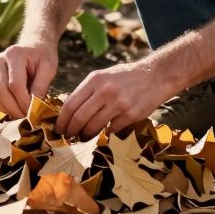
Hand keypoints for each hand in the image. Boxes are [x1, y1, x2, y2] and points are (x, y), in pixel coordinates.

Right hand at [0, 42, 58, 118]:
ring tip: (23, 114)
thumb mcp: (49, 68)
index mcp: (14, 55)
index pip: (15, 85)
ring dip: (8, 110)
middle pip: (0, 91)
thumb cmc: (43, 56)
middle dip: (14, 109)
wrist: (35, 45)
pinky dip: (3, 107)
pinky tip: (16, 108)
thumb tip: (33, 108)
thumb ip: (41, 87)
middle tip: (28, 117)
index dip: (24, 102)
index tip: (35, 112)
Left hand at [54, 57, 176, 138]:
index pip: (70, 104)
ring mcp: (118, 103)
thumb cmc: (125, 77)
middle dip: (71, 131)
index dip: (61, 121)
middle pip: (79, 118)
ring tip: (83, 137)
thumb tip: (69, 112)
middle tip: (69, 137)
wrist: (155, 76)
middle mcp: (105, 91)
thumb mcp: (103, 76)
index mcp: (94, 79)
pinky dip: (104, 134)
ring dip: (85, 136)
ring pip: (93, 127)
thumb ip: (87, 92)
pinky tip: (103, 133)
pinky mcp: (130, 115)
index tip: (59, 129)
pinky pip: (111, 130)